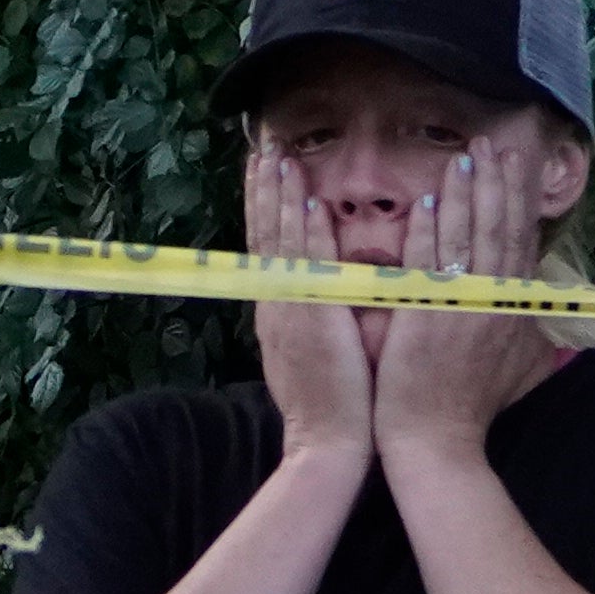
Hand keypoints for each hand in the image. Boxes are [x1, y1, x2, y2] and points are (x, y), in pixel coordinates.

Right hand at [244, 146, 381, 456]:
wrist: (326, 446)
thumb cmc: (332, 409)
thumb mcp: (313, 355)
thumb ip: (314, 318)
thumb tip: (322, 291)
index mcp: (277, 311)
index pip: (267, 247)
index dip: (265, 206)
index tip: (266, 170)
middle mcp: (275, 304)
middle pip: (264, 234)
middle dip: (263, 189)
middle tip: (262, 148)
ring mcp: (288, 310)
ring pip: (279, 240)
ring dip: (278, 196)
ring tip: (277, 156)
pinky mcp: (309, 319)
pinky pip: (305, 263)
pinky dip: (304, 230)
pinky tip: (306, 199)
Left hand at [370, 124, 559, 457]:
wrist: (438, 443)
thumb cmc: (468, 406)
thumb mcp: (511, 365)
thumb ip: (524, 331)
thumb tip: (542, 314)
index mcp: (510, 308)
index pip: (519, 241)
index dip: (516, 199)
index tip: (514, 163)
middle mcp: (493, 303)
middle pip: (499, 229)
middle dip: (496, 182)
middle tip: (492, 141)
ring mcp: (462, 310)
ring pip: (469, 239)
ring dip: (469, 194)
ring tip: (466, 155)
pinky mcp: (428, 319)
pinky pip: (432, 266)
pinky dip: (433, 233)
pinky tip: (430, 201)